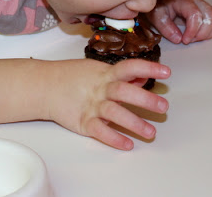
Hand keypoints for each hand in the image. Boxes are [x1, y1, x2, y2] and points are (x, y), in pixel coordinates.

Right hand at [46, 58, 169, 150]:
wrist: (45, 86)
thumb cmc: (74, 77)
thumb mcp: (98, 71)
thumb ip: (122, 75)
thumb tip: (144, 76)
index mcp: (106, 74)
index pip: (129, 67)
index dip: (148, 67)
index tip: (166, 72)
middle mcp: (100, 88)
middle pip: (124, 91)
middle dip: (145, 99)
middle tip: (163, 107)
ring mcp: (91, 105)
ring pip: (114, 112)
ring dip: (134, 123)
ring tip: (150, 132)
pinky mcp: (82, 121)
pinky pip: (99, 130)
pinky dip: (113, 138)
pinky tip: (127, 144)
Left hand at [146, 0, 211, 44]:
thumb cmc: (159, 4)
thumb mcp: (156, 16)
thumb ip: (165, 27)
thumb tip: (178, 39)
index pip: (195, 15)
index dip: (193, 31)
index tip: (185, 40)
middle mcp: (196, 0)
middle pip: (211, 16)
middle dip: (202, 33)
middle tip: (189, 40)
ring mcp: (203, 3)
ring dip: (209, 32)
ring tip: (195, 38)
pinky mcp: (205, 8)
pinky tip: (200, 34)